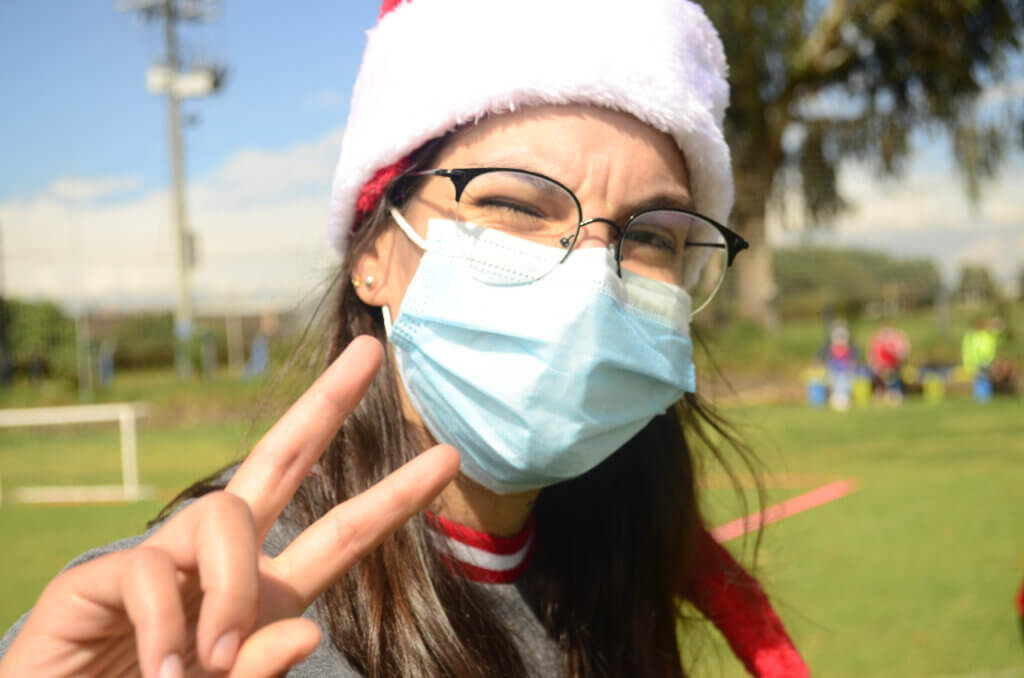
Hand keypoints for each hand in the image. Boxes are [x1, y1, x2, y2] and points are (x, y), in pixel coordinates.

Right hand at [0, 336, 459, 677]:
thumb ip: (262, 671)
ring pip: (223, 517)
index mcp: (266, 594)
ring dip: (231, 591)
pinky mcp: (102, 577)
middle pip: (281, 462)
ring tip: (208, 664)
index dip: (395, 495)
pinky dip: (168, 627)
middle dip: (328, 405)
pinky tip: (162, 671)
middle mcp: (220, 564)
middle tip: (372, 351)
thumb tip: (307, 631)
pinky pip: (151, 573)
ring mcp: (162, 562)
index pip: (343, 533)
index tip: (447, 456)